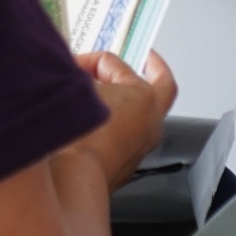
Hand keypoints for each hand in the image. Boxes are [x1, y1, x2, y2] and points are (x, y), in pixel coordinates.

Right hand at [70, 50, 177, 187]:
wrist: (75, 177)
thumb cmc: (79, 134)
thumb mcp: (76, 90)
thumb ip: (79, 76)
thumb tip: (76, 75)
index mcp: (143, 96)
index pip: (113, 63)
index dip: (88, 59)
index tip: (72, 64)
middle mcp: (150, 121)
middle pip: (162, 85)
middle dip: (154, 69)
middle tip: (147, 58)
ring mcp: (142, 145)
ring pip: (146, 114)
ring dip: (131, 100)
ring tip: (110, 92)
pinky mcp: (127, 164)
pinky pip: (129, 135)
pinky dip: (118, 123)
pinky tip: (97, 122)